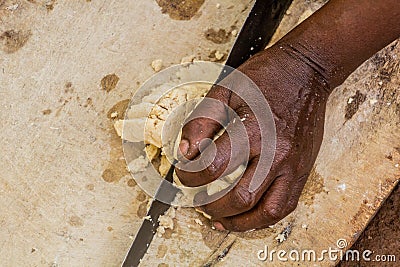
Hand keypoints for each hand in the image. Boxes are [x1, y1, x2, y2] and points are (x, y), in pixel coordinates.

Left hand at [175, 44, 330, 230]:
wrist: (306, 71)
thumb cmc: (266, 78)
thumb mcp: (224, 90)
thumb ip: (201, 122)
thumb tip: (185, 152)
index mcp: (253, 129)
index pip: (213, 167)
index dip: (190, 176)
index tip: (184, 172)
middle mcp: (277, 152)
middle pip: (240, 198)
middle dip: (210, 204)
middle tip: (197, 197)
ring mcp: (294, 164)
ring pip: (267, 212)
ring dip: (238, 222)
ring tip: (218, 217)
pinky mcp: (303, 169)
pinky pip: (286, 206)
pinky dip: (263, 218)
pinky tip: (246, 216)